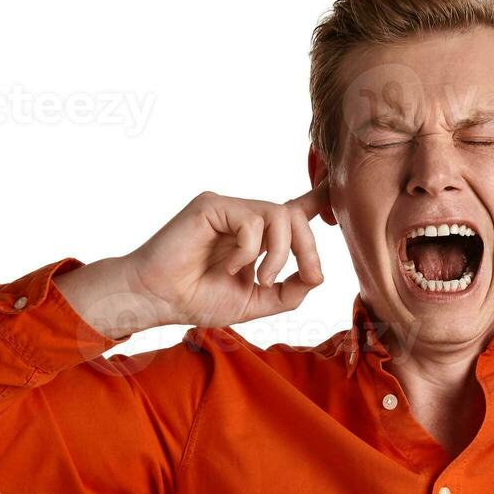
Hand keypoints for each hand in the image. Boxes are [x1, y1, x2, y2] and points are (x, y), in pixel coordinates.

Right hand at [119, 182, 328, 331]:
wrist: (159, 301)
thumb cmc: (198, 298)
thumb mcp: (256, 302)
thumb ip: (289, 291)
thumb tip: (317, 275)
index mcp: (256, 236)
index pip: (293, 211)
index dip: (317, 199)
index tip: (335, 191)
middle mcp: (244, 217)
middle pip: (295, 215)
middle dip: (309, 249)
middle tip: (307, 277)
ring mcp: (228, 208)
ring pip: (279, 214)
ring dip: (280, 254)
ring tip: (260, 279)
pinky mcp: (211, 205)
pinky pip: (251, 221)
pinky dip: (248, 251)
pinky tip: (228, 266)